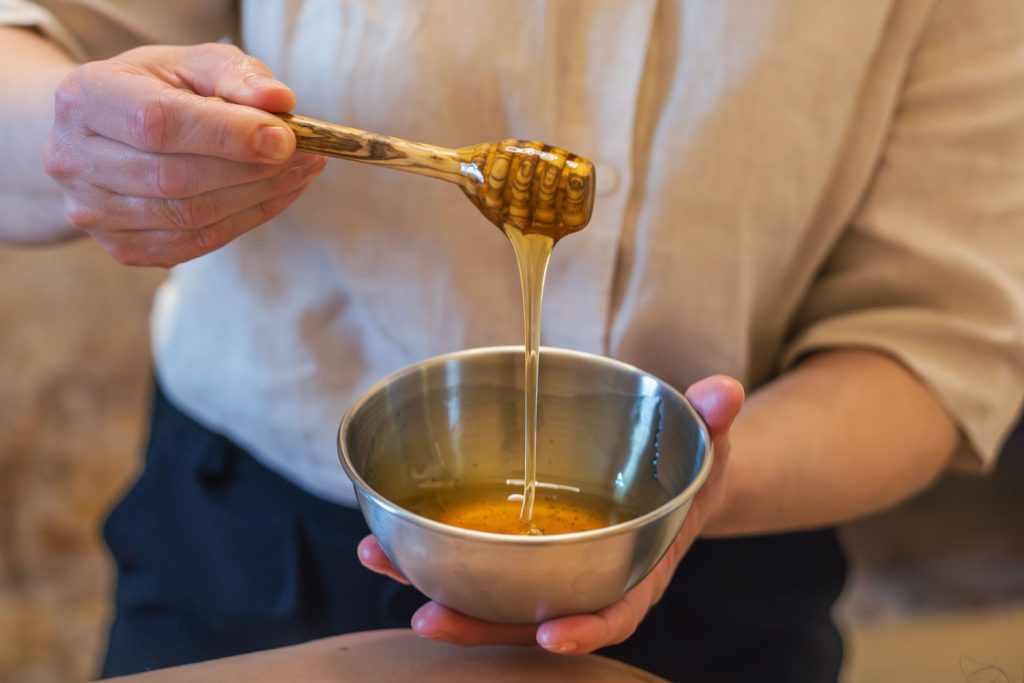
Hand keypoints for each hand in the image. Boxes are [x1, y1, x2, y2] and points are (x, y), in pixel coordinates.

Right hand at [43, 43, 325, 266]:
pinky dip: (247, 219)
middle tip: (306, 155)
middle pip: (178, 178)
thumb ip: (235, 76)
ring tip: (300, 171)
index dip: (227, 135)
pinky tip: (276, 194)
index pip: (158, 124)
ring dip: (259, 196)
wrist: (106, 134)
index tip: (285, 137)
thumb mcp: (190, 64)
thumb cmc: (155, 91)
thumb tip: (279, 102)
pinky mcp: (122, 248)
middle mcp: (75, 160)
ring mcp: (93, 212)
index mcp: (86, 98)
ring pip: (191, 217)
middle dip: (253, 170)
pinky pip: (197, 243)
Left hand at [358, 375, 744, 654]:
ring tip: (380, 561)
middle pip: (532, 617)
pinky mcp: (519, 549)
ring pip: (491, 595)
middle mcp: (587, 579)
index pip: (616, 610)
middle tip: (428, 619)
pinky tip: (387, 535)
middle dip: (478, 623)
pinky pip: (475, 562)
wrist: (666, 477)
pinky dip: (430, 553)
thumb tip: (724, 391)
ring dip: (434, 587)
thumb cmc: (684, 468)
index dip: (585, 627)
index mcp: (639, 568)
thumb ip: (710, 422)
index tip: (549, 634)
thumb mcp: (703, 444)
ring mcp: (548, 568)